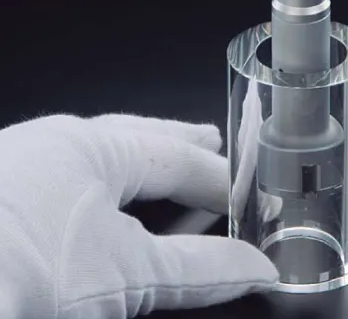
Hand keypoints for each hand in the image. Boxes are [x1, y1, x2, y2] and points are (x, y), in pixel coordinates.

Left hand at [0, 114, 277, 318]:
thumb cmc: (21, 271)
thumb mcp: (123, 274)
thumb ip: (199, 269)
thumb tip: (257, 270)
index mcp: (90, 145)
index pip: (175, 156)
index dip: (217, 176)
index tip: (247, 194)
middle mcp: (54, 145)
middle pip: (136, 139)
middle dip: (179, 144)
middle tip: (211, 140)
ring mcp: (21, 169)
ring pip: (100, 158)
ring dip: (141, 167)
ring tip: (169, 170)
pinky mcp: (1, 200)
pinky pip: (68, 182)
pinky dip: (103, 191)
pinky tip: (106, 206)